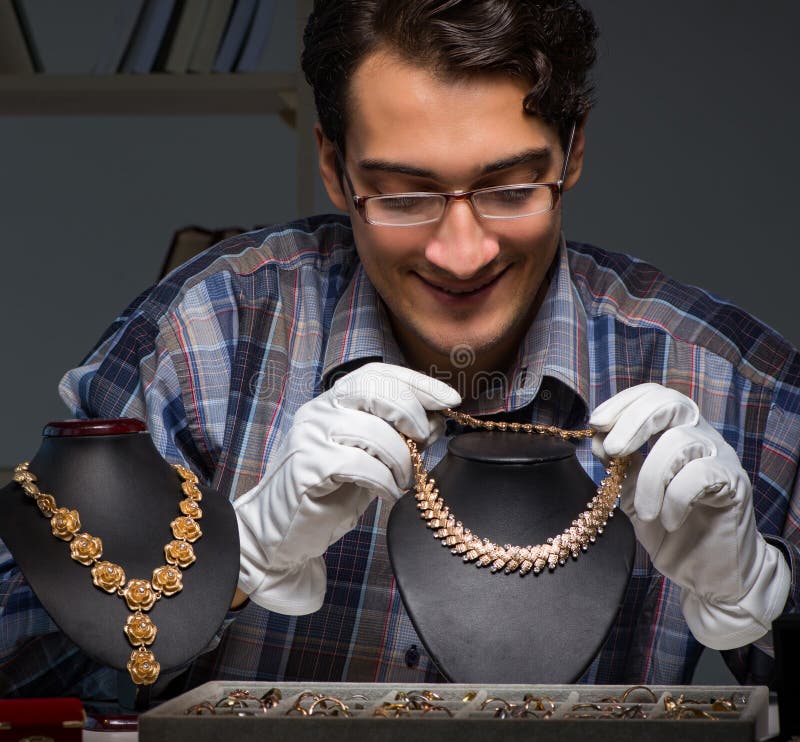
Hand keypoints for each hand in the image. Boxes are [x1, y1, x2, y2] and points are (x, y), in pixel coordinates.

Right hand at [234, 362, 460, 614]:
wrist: (278, 534)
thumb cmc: (327, 494)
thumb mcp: (369, 459)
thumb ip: (396, 437)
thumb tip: (437, 420)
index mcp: (333, 402)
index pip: (378, 374)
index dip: (418, 382)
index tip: (450, 399)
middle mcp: (319, 411)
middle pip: (376, 390)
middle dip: (412, 413)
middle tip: (423, 441)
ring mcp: (310, 437)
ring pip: (373, 431)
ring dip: (401, 459)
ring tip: (403, 481)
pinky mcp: (307, 467)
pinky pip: (360, 465)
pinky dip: (384, 481)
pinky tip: (387, 494)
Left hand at [590, 383, 788, 649]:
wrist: (710, 574)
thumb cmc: (670, 529)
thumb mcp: (633, 493)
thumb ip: (619, 465)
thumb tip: (597, 438)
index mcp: (675, 432)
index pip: (654, 395)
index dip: (624, 402)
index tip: (596, 422)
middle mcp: (701, 437)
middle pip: (671, 403)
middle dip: (634, 421)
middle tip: (612, 450)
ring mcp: (720, 458)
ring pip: (680, 442)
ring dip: (650, 477)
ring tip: (644, 510)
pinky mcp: (734, 484)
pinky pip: (700, 474)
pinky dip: (675, 498)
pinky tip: (668, 520)